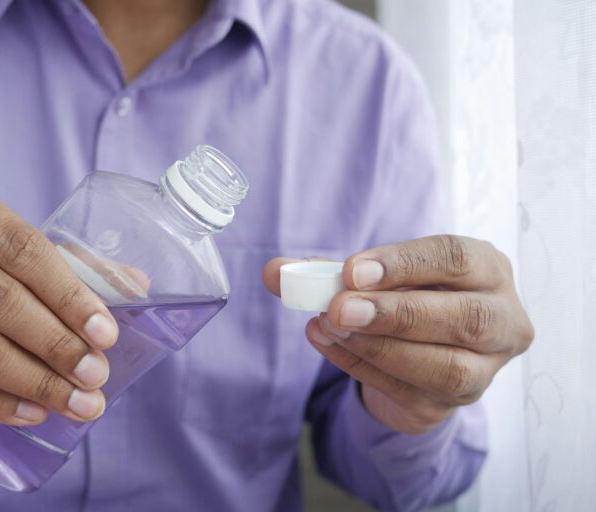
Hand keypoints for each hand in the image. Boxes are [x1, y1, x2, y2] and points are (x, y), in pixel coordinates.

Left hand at [264, 235, 533, 433]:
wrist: (412, 349)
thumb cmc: (399, 295)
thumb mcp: (369, 275)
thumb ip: (325, 271)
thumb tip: (273, 272)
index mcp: (487, 270)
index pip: (456, 259)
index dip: (403, 264)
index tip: (352, 271)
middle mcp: (502, 320)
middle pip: (465, 318)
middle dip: (395, 313)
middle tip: (338, 308)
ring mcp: (483, 370)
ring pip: (446, 366)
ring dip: (379, 347)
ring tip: (328, 326)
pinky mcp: (451, 404)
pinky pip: (410, 391)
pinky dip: (362, 367)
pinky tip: (327, 344)